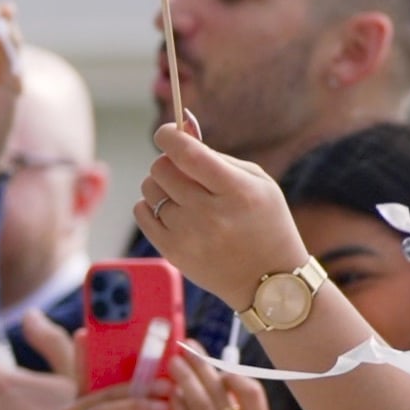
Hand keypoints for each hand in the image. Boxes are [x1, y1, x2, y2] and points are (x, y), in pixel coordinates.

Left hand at [130, 124, 309, 303]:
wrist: (268, 281)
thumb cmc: (265, 223)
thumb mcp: (258, 183)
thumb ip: (217, 155)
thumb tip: (180, 128)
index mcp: (237, 191)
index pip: (188, 154)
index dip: (169, 136)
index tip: (167, 132)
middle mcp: (210, 214)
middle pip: (162, 168)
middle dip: (169, 162)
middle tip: (185, 171)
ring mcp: (188, 235)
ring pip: (149, 189)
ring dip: (162, 185)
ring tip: (185, 196)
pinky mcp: (172, 252)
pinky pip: (141, 212)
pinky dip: (152, 205)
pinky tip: (174, 211)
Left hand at [167, 351, 283, 409]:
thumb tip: (227, 396)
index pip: (253, 393)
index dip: (232, 371)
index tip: (216, 359)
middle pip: (222, 394)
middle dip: (202, 365)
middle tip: (186, 346)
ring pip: (202, 408)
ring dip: (185, 380)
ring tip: (173, 361)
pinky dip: (177, 409)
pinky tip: (168, 395)